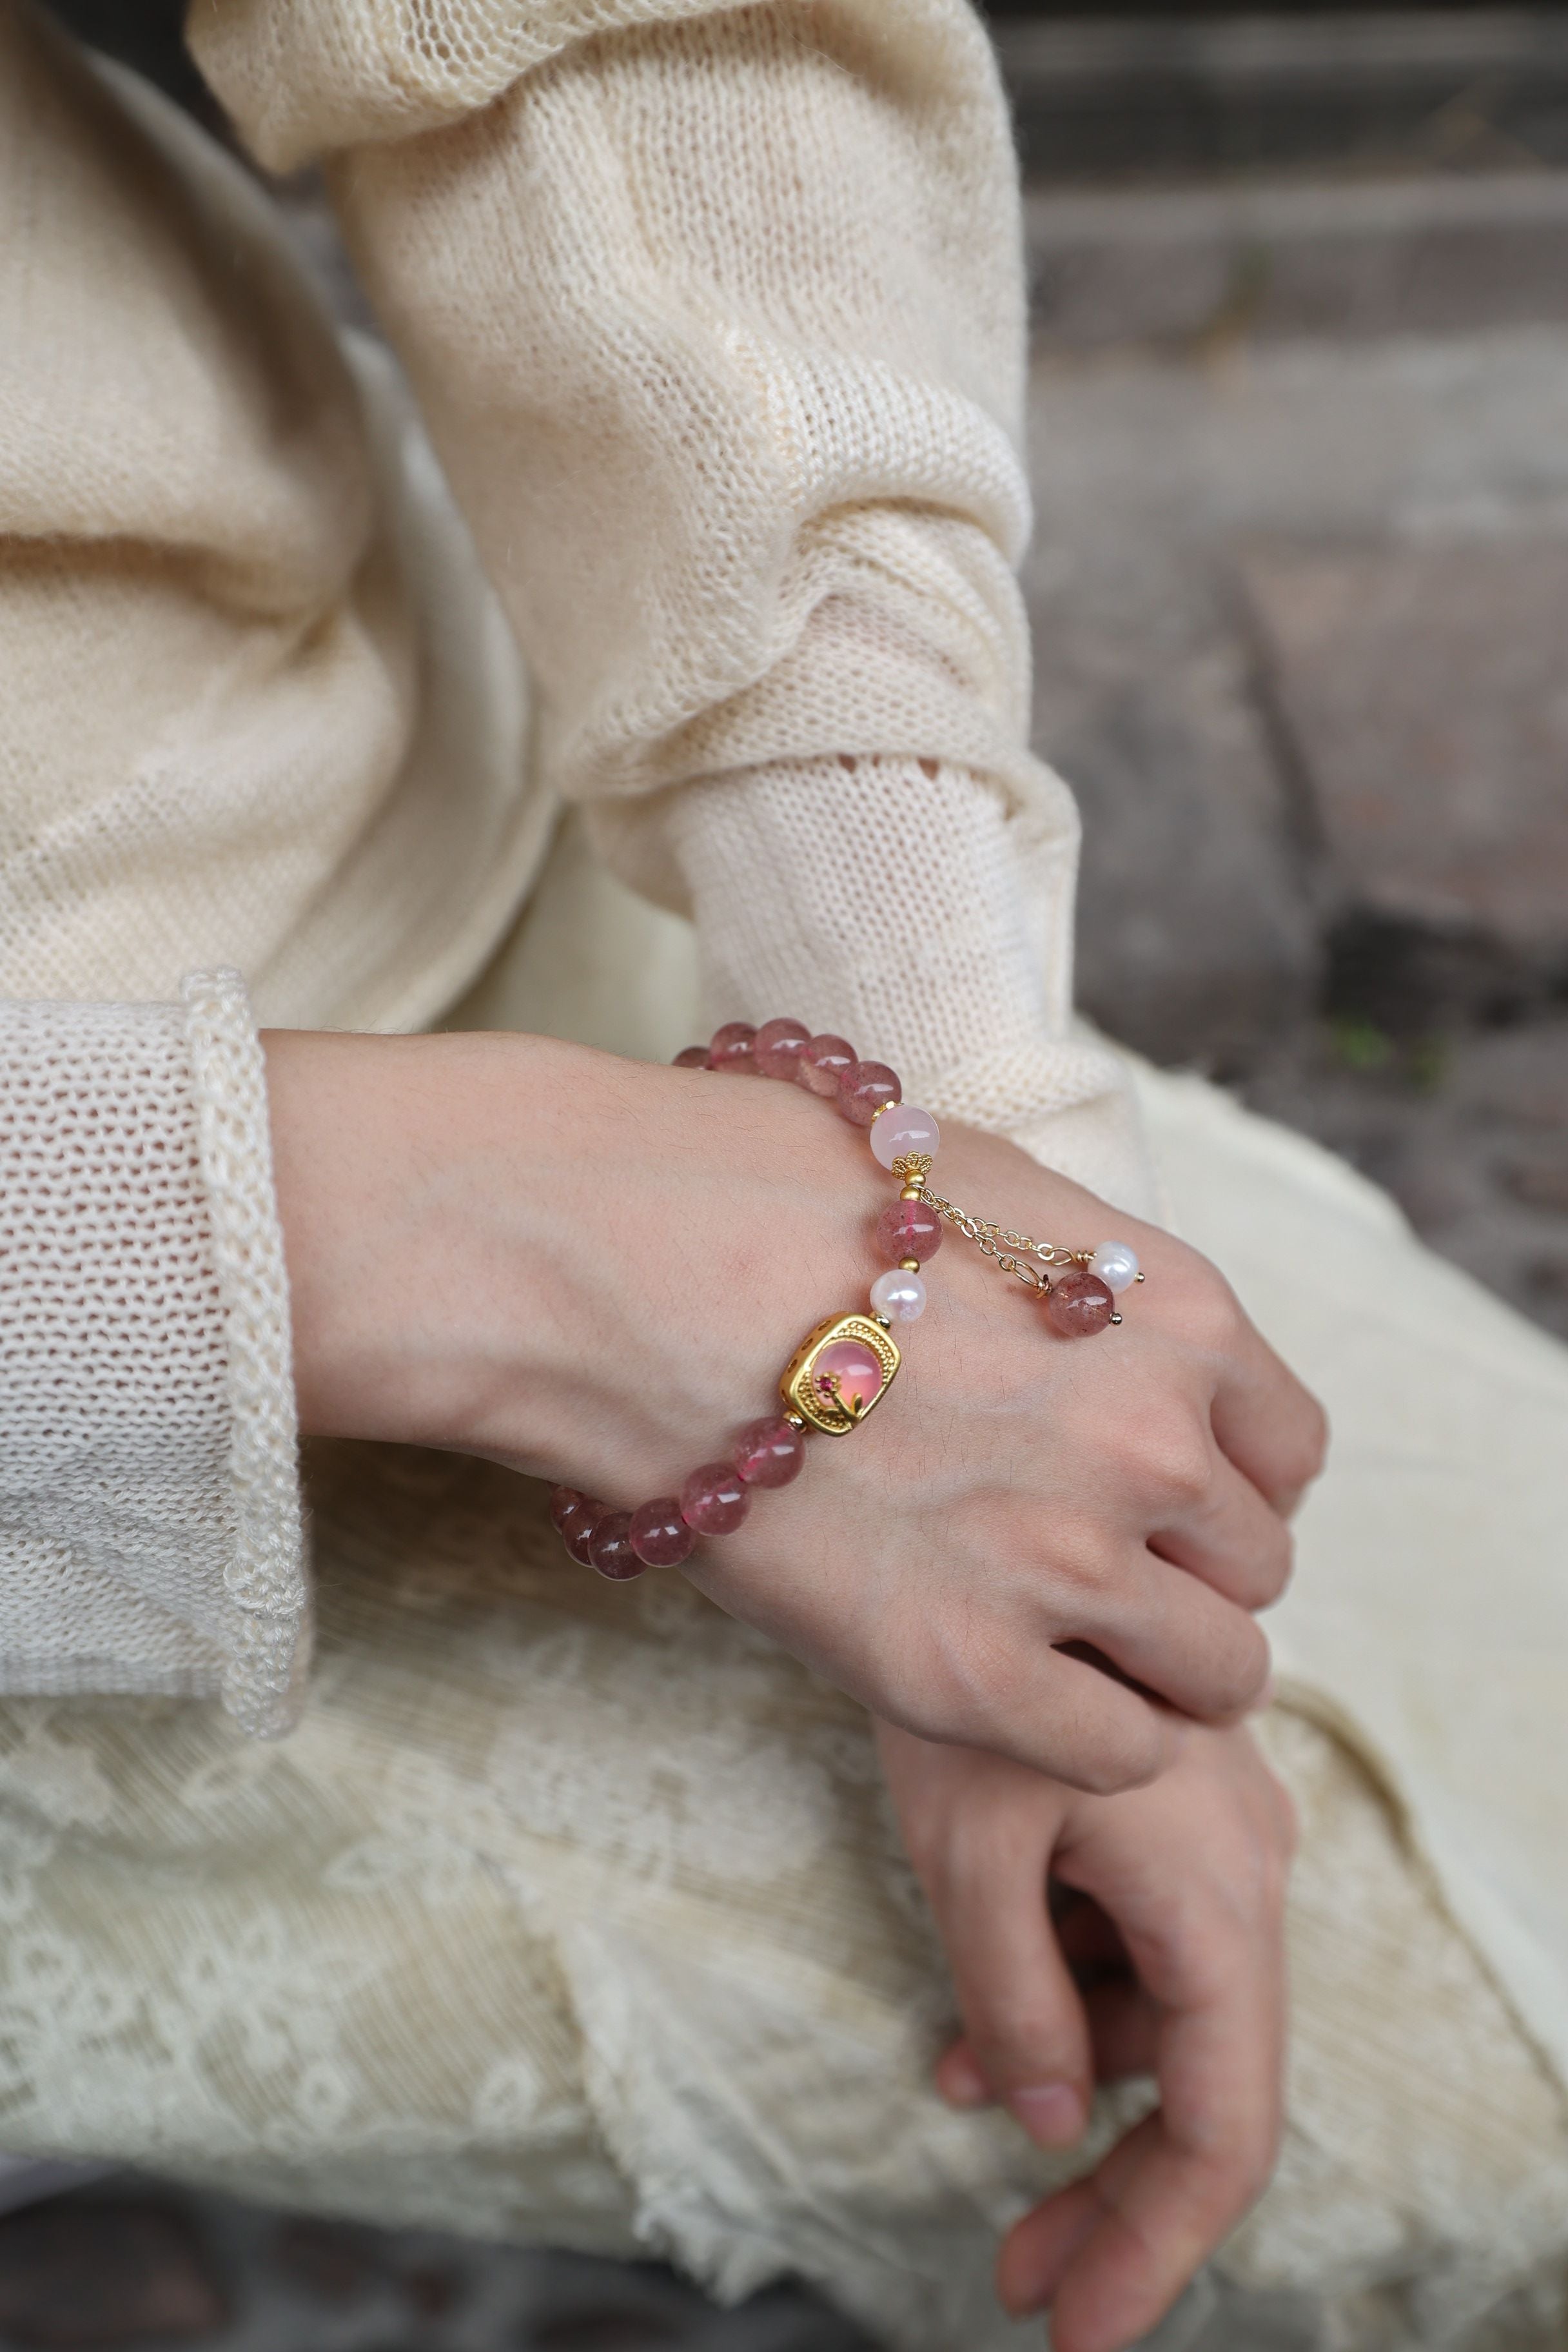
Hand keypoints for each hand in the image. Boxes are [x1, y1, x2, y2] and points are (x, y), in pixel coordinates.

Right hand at [265, 1028, 1324, 1789]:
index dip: (1227, 1484)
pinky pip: (1118, 1756)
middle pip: (1256, 1570)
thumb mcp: (995, 1196)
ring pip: (1218, 1676)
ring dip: (1151, 1673)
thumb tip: (1113, 1336)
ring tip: (1053, 1647)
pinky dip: (1087, 1743)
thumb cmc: (791, 1203)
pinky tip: (1015, 1698)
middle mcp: (1155, 1439)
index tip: (1157, 1500)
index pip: (1291, 1451)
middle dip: (1183, 1578)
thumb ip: (1097, 1286)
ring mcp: (1068, 1562)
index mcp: (1177, 1314)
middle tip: (1079, 1574)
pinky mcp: (968, 1671)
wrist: (642, 1269)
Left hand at [876, 1716, 1295, 2351]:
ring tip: (959, 2099)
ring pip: (1170, 2004)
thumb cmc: (957, 1663)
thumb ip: (1016, 1998)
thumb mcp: (968, 1851)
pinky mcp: (1170, 1803)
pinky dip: (1070, 1987)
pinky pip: (1141, 1934)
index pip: (1225, 2120)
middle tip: (1023, 2277)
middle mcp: (1245, 1866)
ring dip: (1083, 2076)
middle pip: (1207, 2075)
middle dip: (1116, 2189)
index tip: (1076, 2330)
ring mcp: (1214, 1830)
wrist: (958, 1515)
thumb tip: (1050, 2116)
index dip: (1158, 2242)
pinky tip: (981, 2015)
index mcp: (1217, 1890)